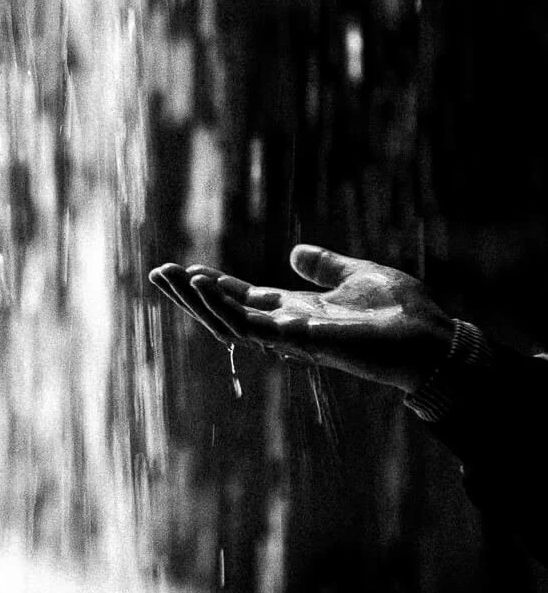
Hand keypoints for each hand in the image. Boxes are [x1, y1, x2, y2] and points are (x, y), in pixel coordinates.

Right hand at [149, 244, 454, 392]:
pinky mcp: (305, 340)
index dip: (215, 287)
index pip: (245, 299)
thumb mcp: (357, 274)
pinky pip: (256, 325)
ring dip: (200, 301)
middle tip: (157, 274)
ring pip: (232, 322)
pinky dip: (227, 306)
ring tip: (172, 277)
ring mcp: (295, 338)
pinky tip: (205, 284)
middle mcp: (289, 328)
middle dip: (192, 297)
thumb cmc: (402, 313)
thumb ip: (325, 266)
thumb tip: (295, 251)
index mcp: (299, 311)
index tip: (184, 270)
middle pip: (229, 313)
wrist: (435, 340)